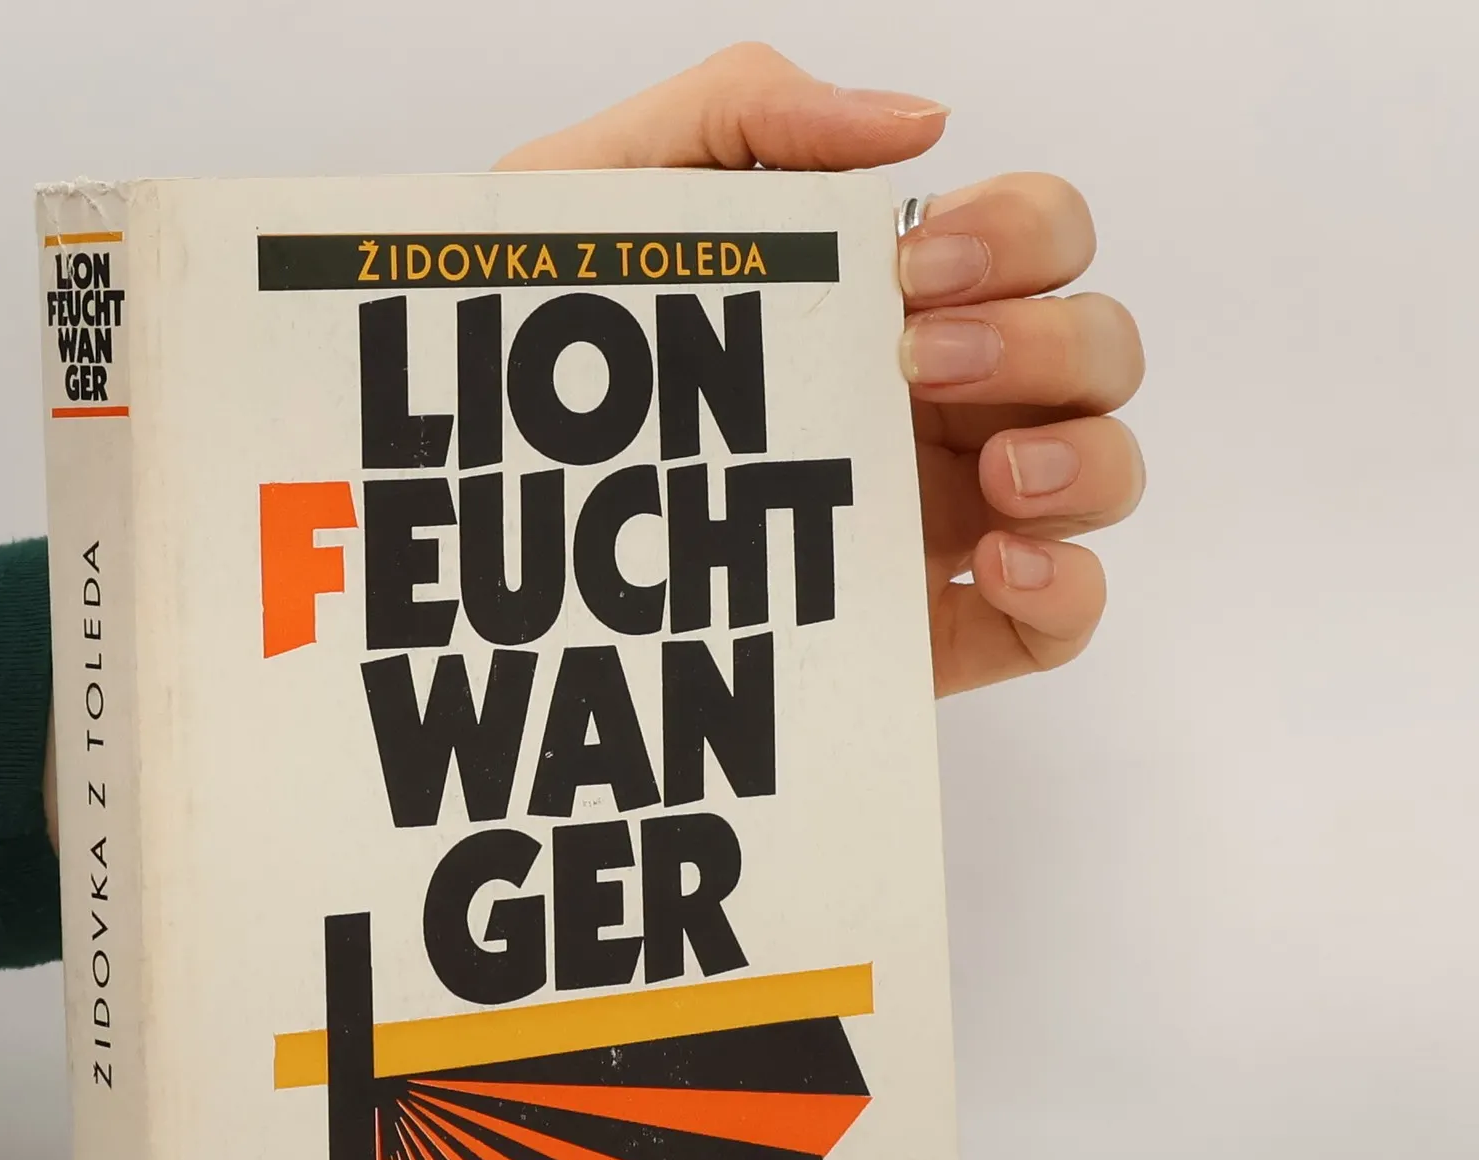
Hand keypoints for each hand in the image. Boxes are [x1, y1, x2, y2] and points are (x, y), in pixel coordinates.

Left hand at [497, 44, 1145, 695]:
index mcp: (891, 299)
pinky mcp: (922, 632)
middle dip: (1048, 342)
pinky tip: (998, 564)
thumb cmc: (539, 343)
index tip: (909, 272)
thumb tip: (922, 124)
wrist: (472, 504)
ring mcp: (939, 518)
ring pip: (1103, 473)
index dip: (1020, 236)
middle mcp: (939, 402)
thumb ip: (750, 110)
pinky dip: (1071, 587)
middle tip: (913, 364)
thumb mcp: (616, 190)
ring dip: (1087, 460)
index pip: (1039, 238)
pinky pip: (1059, 617)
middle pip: (1097, 349)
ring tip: (993, 478)